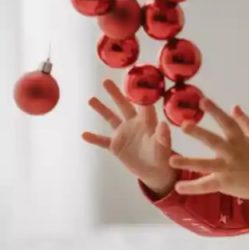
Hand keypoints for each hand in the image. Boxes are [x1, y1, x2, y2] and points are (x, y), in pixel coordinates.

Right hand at [82, 78, 176, 193]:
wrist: (153, 170)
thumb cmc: (162, 156)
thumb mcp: (163, 147)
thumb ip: (163, 136)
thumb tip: (163, 124)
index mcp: (147, 121)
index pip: (142, 104)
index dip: (137, 92)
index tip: (132, 79)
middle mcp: (134, 123)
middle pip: (123, 105)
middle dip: (115, 93)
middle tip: (105, 81)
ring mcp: (123, 134)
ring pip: (110, 118)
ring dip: (101, 109)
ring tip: (91, 99)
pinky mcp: (116, 146)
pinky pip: (103, 141)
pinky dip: (94, 138)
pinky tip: (84, 134)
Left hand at [169, 98, 248, 208]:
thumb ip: (245, 122)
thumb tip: (234, 106)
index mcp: (240, 139)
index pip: (227, 122)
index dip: (215, 111)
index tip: (202, 100)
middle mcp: (232, 153)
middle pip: (214, 141)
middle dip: (199, 133)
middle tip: (183, 126)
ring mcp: (228, 169)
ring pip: (205, 165)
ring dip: (188, 162)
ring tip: (171, 160)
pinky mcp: (224, 184)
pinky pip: (206, 186)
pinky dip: (192, 187)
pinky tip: (178, 187)